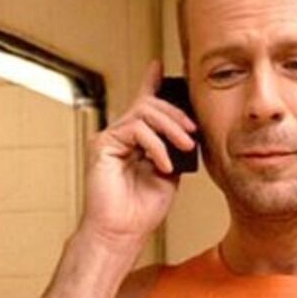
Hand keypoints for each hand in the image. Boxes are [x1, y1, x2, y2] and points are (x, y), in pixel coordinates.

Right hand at [81, 61, 196, 247]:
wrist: (124, 232)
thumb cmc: (144, 208)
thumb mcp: (170, 171)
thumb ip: (175, 148)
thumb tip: (188, 130)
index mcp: (137, 139)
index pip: (144, 104)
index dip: (151, 82)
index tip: (160, 66)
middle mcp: (121, 135)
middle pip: (150, 104)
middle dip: (177, 114)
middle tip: (193, 133)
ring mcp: (110, 138)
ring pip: (144, 112)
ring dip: (171, 128)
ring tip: (185, 146)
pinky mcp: (103, 145)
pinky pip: (135, 130)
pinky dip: (155, 145)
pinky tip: (165, 164)